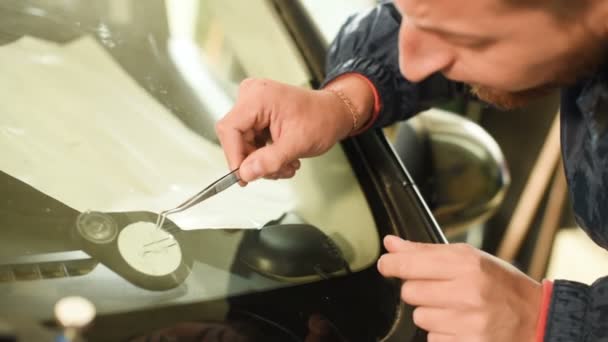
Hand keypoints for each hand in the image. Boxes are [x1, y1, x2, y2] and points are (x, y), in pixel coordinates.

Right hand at [215, 77, 373, 182]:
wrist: (334, 113)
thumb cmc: (322, 119)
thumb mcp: (296, 144)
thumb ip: (269, 160)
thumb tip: (245, 173)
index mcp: (258, 97)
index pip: (230, 129)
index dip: (234, 156)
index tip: (243, 176)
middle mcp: (252, 96)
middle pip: (236, 138)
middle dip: (255, 161)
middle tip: (276, 171)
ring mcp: (254, 104)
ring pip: (244, 143)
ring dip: (264, 161)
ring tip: (286, 165)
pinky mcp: (257, 114)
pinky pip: (252, 140)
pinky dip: (266, 155)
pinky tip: (283, 158)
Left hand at [377, 236, 541, 341]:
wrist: (537, 318)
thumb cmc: (501, 284)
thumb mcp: (469, 258)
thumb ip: (425, 251)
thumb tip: (391, 244)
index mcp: (467, 264)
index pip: (409, 264)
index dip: (391, 265)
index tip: (386, 265)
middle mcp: (468, 292)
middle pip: (410, 292)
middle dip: (419, 290)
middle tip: (440, 290)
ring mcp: (469, 322)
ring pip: (419, 317)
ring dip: (431, 314)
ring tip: (455, 309)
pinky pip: (433, 339)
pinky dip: (442, 334)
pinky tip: (461, 325)